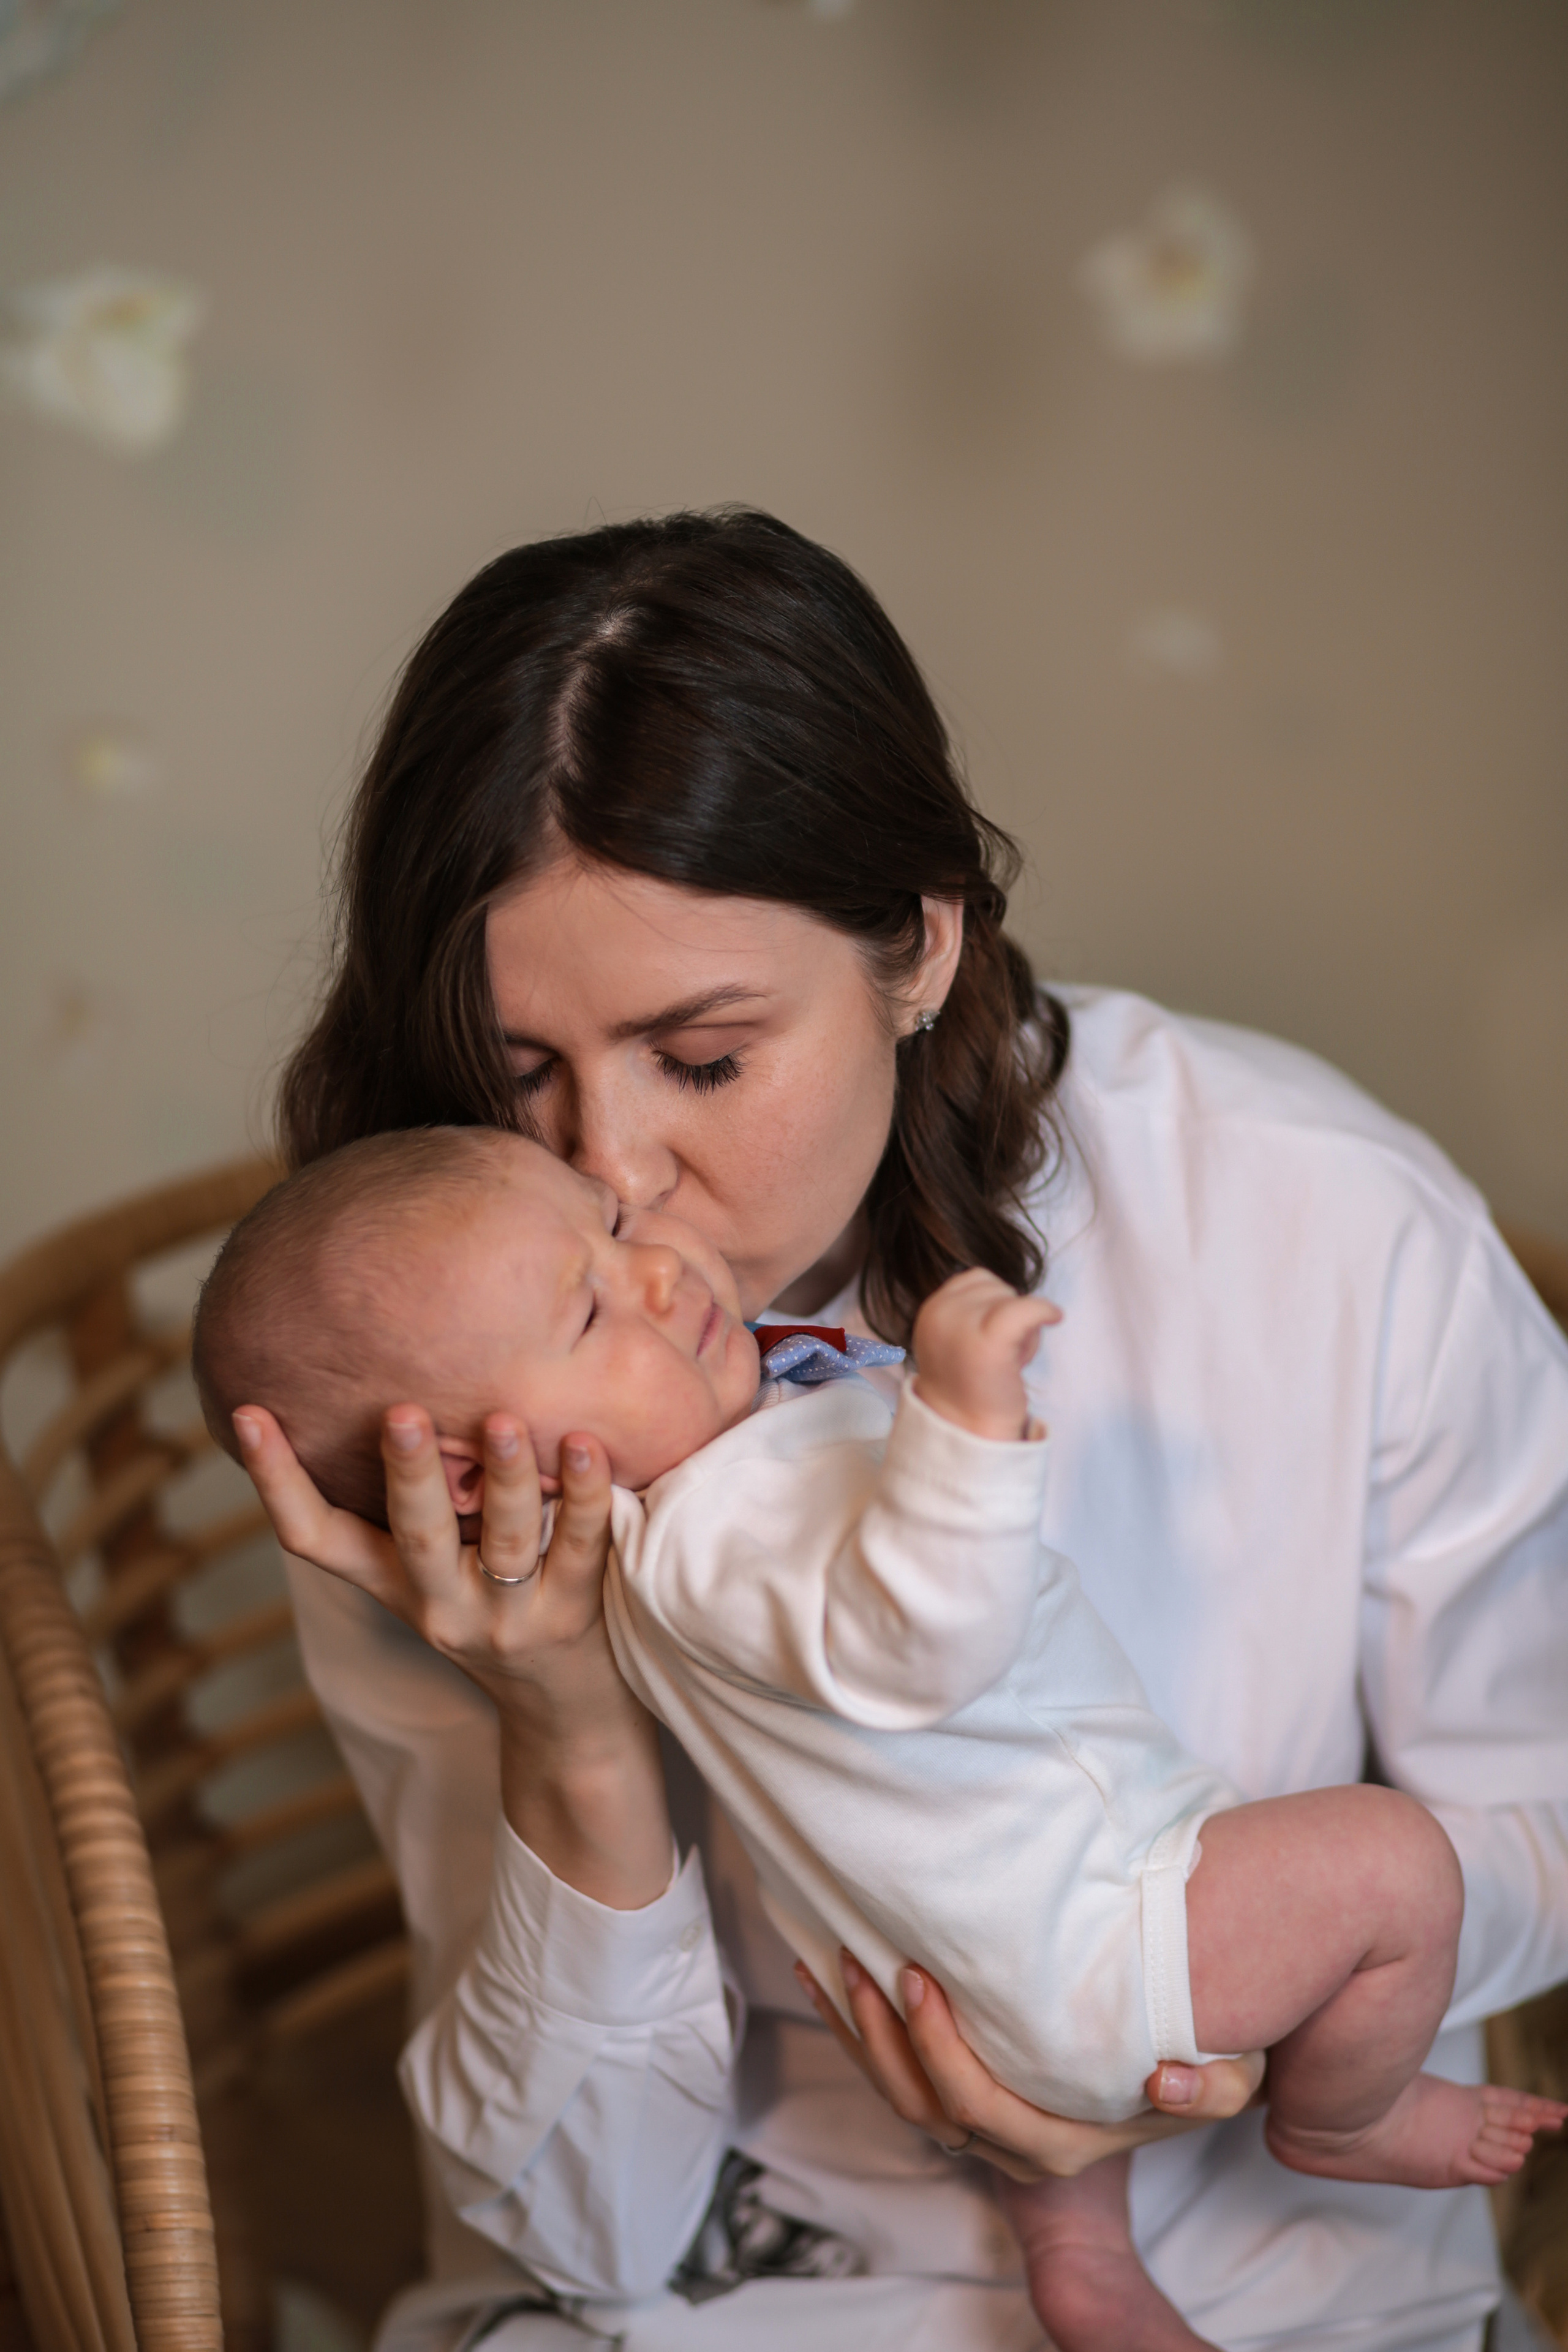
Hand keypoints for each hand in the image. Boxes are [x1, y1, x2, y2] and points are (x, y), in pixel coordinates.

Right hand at [234, 1402, 672, 1906]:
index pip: (315, 1538)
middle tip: (402, 1415)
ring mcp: (508, 1616)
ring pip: (503, 1542)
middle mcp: (440, 1606)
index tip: (247, 1414)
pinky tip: (586, 1442)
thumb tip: (382, 1390)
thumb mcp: (436, 1570)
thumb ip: (418, 1505)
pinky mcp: (572, 1614)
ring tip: (504, 1422)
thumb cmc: (494, 1607)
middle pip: (417, 1536)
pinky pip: (579, 1546)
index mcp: (393, 1584)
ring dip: (505, 1477)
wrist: (567, 1715)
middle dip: (409, 1475)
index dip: (276, 1482)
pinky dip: (585, 1493)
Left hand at [795, 1951, 1264, 2181]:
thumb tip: (1164, 2080)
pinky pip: (888, 2075)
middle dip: (883, 2035)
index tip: (920, 1978)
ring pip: (895, 2093)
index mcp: (1056, 2141)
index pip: (974, 2105)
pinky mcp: (956, 2099)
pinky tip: (819, 1978)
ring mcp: (978, 2128)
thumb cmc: (1185, 2066)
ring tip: (832, 1963)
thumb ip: (1213, 2089)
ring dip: (856, 2032)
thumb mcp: (1225, 2080)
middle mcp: (1008, 2144)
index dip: (937, 2048)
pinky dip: (850, 2030)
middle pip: (919, 2103)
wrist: (1157, 2091)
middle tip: (868, 1959)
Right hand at [913, 1269, 1061, 1442]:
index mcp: (930, 1312)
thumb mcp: (954, 1341)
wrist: (967, 1435)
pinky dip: (1044, 1311)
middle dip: (1007, 1314)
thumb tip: (1006, 1293)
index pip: (975, 1281)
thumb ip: (968, 1313)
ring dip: (1022, 1324)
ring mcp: (962, 1327)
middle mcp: (940, 1314)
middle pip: (995, 1287)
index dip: (994, 1305)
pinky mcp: (989, 1342)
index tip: (994, 1340)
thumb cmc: (970, 1391)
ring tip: (1009, 1359)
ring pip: (1012, 1298)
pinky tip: (1054, 1317)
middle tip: (1002, 1355)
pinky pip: (1026, 1309)